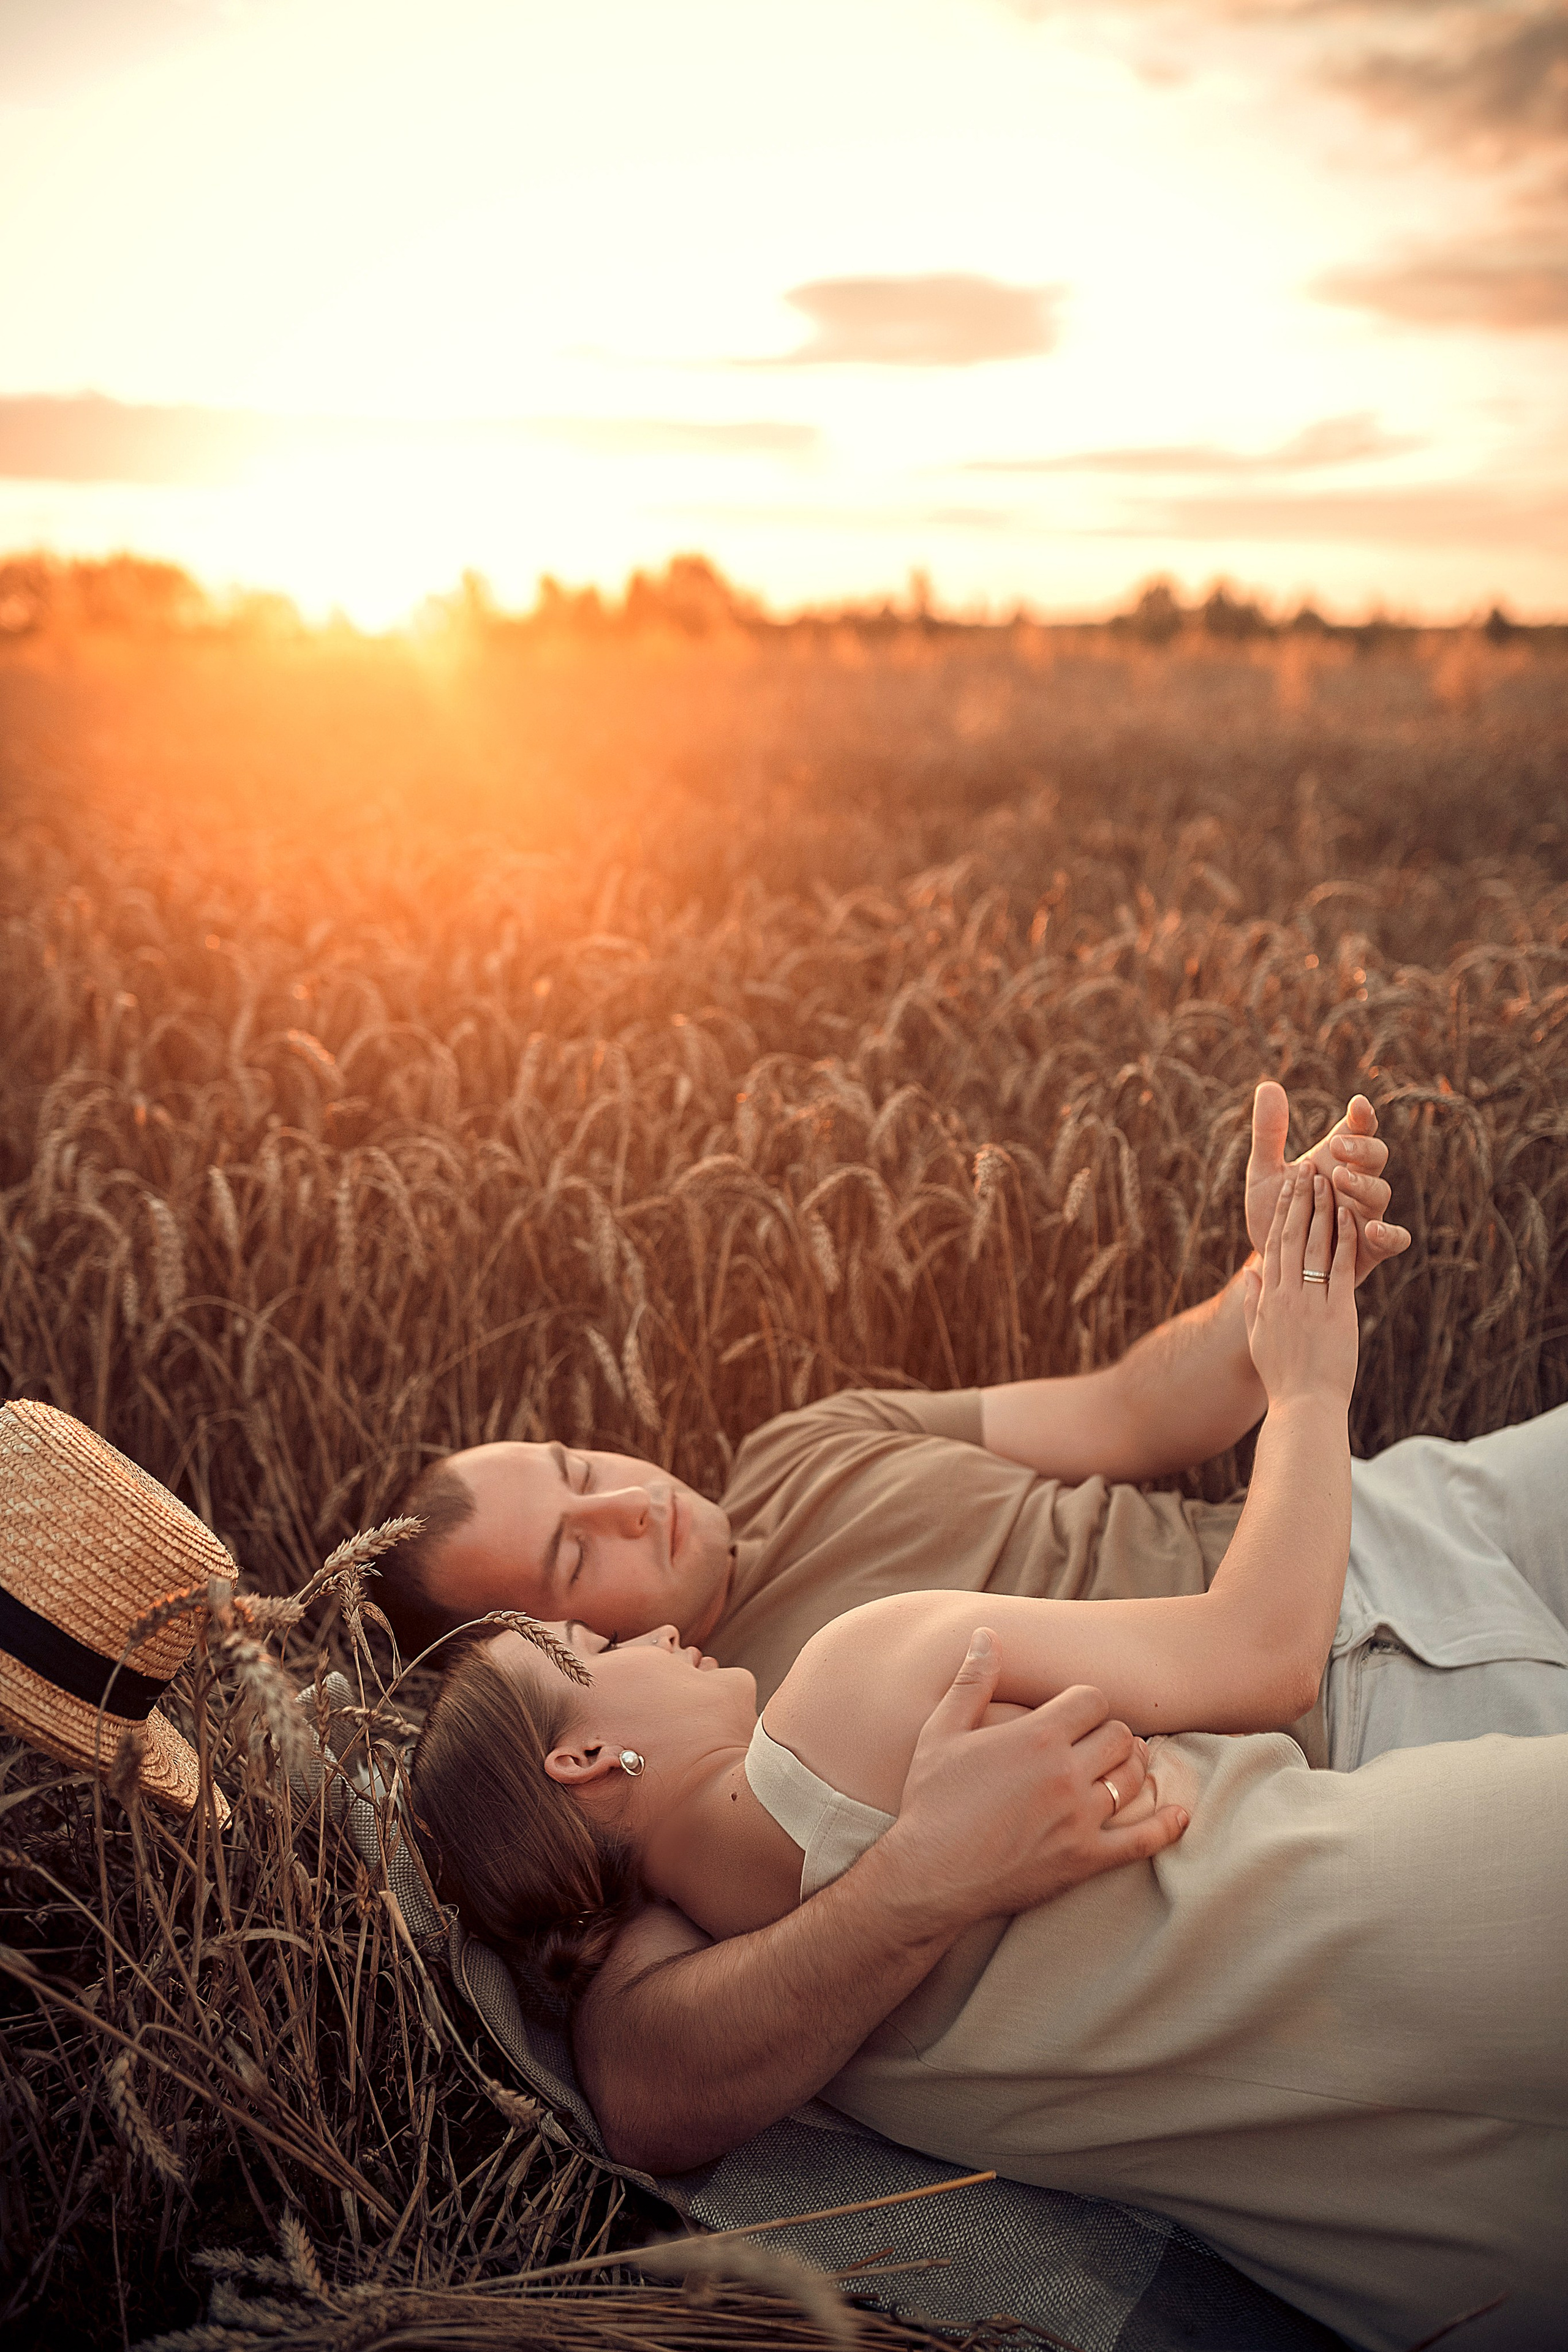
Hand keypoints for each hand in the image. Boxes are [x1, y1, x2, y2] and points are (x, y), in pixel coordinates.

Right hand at [879, 1631, 1189, 1934]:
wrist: (928, 1876)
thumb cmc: (931, 1801)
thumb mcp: (942, 1732)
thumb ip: (972, 1680)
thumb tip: (986, 1634)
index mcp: (1036, 1736)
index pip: (1092, 1700)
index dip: (1086, 1703)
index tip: (1074, 1714)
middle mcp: (1065, 1773)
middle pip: (1119, 1736)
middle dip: (1110, 1734)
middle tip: (1098, 1741)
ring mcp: (1080, 1818)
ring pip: (1132, 1779)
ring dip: (1133, 1768)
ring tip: (1123, 1766)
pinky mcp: (1086, 1859)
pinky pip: (1142, 1841)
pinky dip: (1165, 1827)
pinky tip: (1179, 1816)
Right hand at [1241, 1166, 1358, 1410]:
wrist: (1305, 1406)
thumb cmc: (1282, 1378)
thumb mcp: (1259, 1337)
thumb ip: (1252, 1303)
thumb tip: (1251, 1272)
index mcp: (1269, 1299)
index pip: (1273, 1245)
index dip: (1280, 1211)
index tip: (1286, 1184)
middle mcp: (1287, 1294)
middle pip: (1291, 1236)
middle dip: (1299, 1199)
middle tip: (1305, 1167)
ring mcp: (1311, 1302)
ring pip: (1315, 1244)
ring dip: (1321, 1208)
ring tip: (1327, 1179)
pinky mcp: (1338, 1312)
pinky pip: (1339, 1267)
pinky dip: (1344, 1238)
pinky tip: (1348, 1214)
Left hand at [1245, 1081, 1409, 1286]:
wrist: (1272, 1263)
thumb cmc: (1274, 1214)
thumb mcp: (1264, 1174)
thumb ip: (1269, 1134)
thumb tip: (1267, 1085)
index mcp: (1336, 1161)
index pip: (1358, 1131)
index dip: (1363, 1117)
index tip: (1357, 1105)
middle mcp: (1356, 1184)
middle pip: (1376, 1158)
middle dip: (1362, 1149)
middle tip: (1338, 1146)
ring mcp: (1365, 1215)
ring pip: (1382, 1194)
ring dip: (1363, 1185)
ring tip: (1339, 1180)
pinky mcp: (1369, 1249)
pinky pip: (1392, 1240)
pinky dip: (1387, 1234)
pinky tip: (1371, 1229)